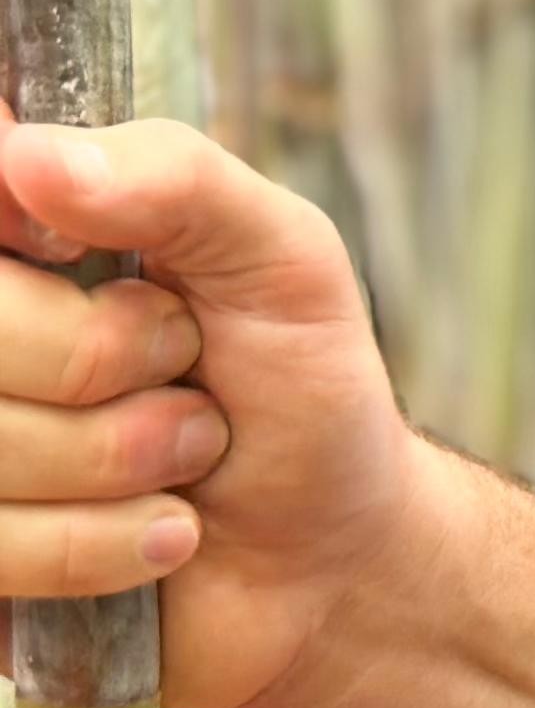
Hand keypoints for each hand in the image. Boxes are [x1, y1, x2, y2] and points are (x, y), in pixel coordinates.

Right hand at [0, 106, 433, 707]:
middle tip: (187, 372)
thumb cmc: (297, 385)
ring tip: (185, 455)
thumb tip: (25, 154)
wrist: (331, 553)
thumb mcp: (280, 255)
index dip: (29, 235)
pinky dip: (103, 544)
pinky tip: (161, 533)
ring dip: (120, 460)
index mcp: (17, 229)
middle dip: (106, 360)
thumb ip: (174, 180)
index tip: (75, 247)